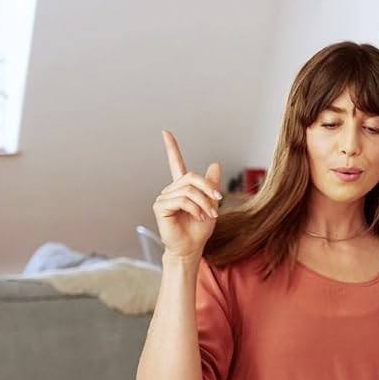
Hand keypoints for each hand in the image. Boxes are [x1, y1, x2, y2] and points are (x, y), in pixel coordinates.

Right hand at [153, 130, 221, 261]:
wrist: (192, 247)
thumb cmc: (200, 229)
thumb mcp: (211, 204)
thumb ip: (212, 185)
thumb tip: (215, 164)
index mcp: (182, 187)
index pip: (175, 163)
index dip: (171, 147)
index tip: (165, 132)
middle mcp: (171, 190)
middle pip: (191, 176)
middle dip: (209, 189)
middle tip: (218, 202)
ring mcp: (164, 198)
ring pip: (189, 190)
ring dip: (204, 203)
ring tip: (209, 215)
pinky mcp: (160, 207)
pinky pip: (182, 200)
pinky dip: (196, 208)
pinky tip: (199, 217)